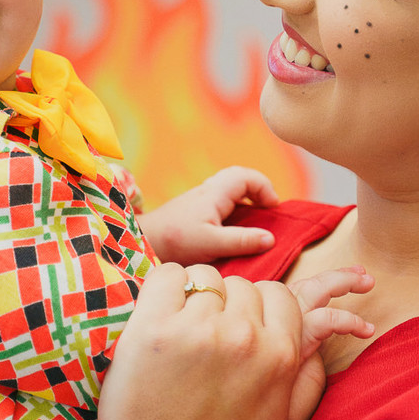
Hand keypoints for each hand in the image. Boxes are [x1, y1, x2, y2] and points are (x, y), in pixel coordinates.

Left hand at [97, 264, 373, 419]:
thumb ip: (310, 375)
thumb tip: (323, 333)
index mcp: (279, 353)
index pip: (278, 293)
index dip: (258, 309)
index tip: (239, 332)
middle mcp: (244, 335)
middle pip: (241, 285)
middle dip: (227, 306)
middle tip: (207, 342)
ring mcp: (198, 329)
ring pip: (205, 279)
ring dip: (194, 300)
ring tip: (181, 338)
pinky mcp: (154, 327)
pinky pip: (168, 275)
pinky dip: (165, 289)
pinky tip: (160, 320)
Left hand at [139, 166, 278, 263]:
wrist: (145, 241)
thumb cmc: (176, 240)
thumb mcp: (212, 243)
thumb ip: (242, 241)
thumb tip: (271, 238)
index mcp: (215, 192)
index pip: (247, 176)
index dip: (265, 188)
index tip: (272, 209)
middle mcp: (208, 191)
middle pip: (240, 178)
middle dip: (258, 190)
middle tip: (268, 211)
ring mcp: (201, 199)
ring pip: (231, 189)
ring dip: (247, 200)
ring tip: (255, 221)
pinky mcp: (195, 210)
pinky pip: (222, 201)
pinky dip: (235, 209)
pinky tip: (235, 229)